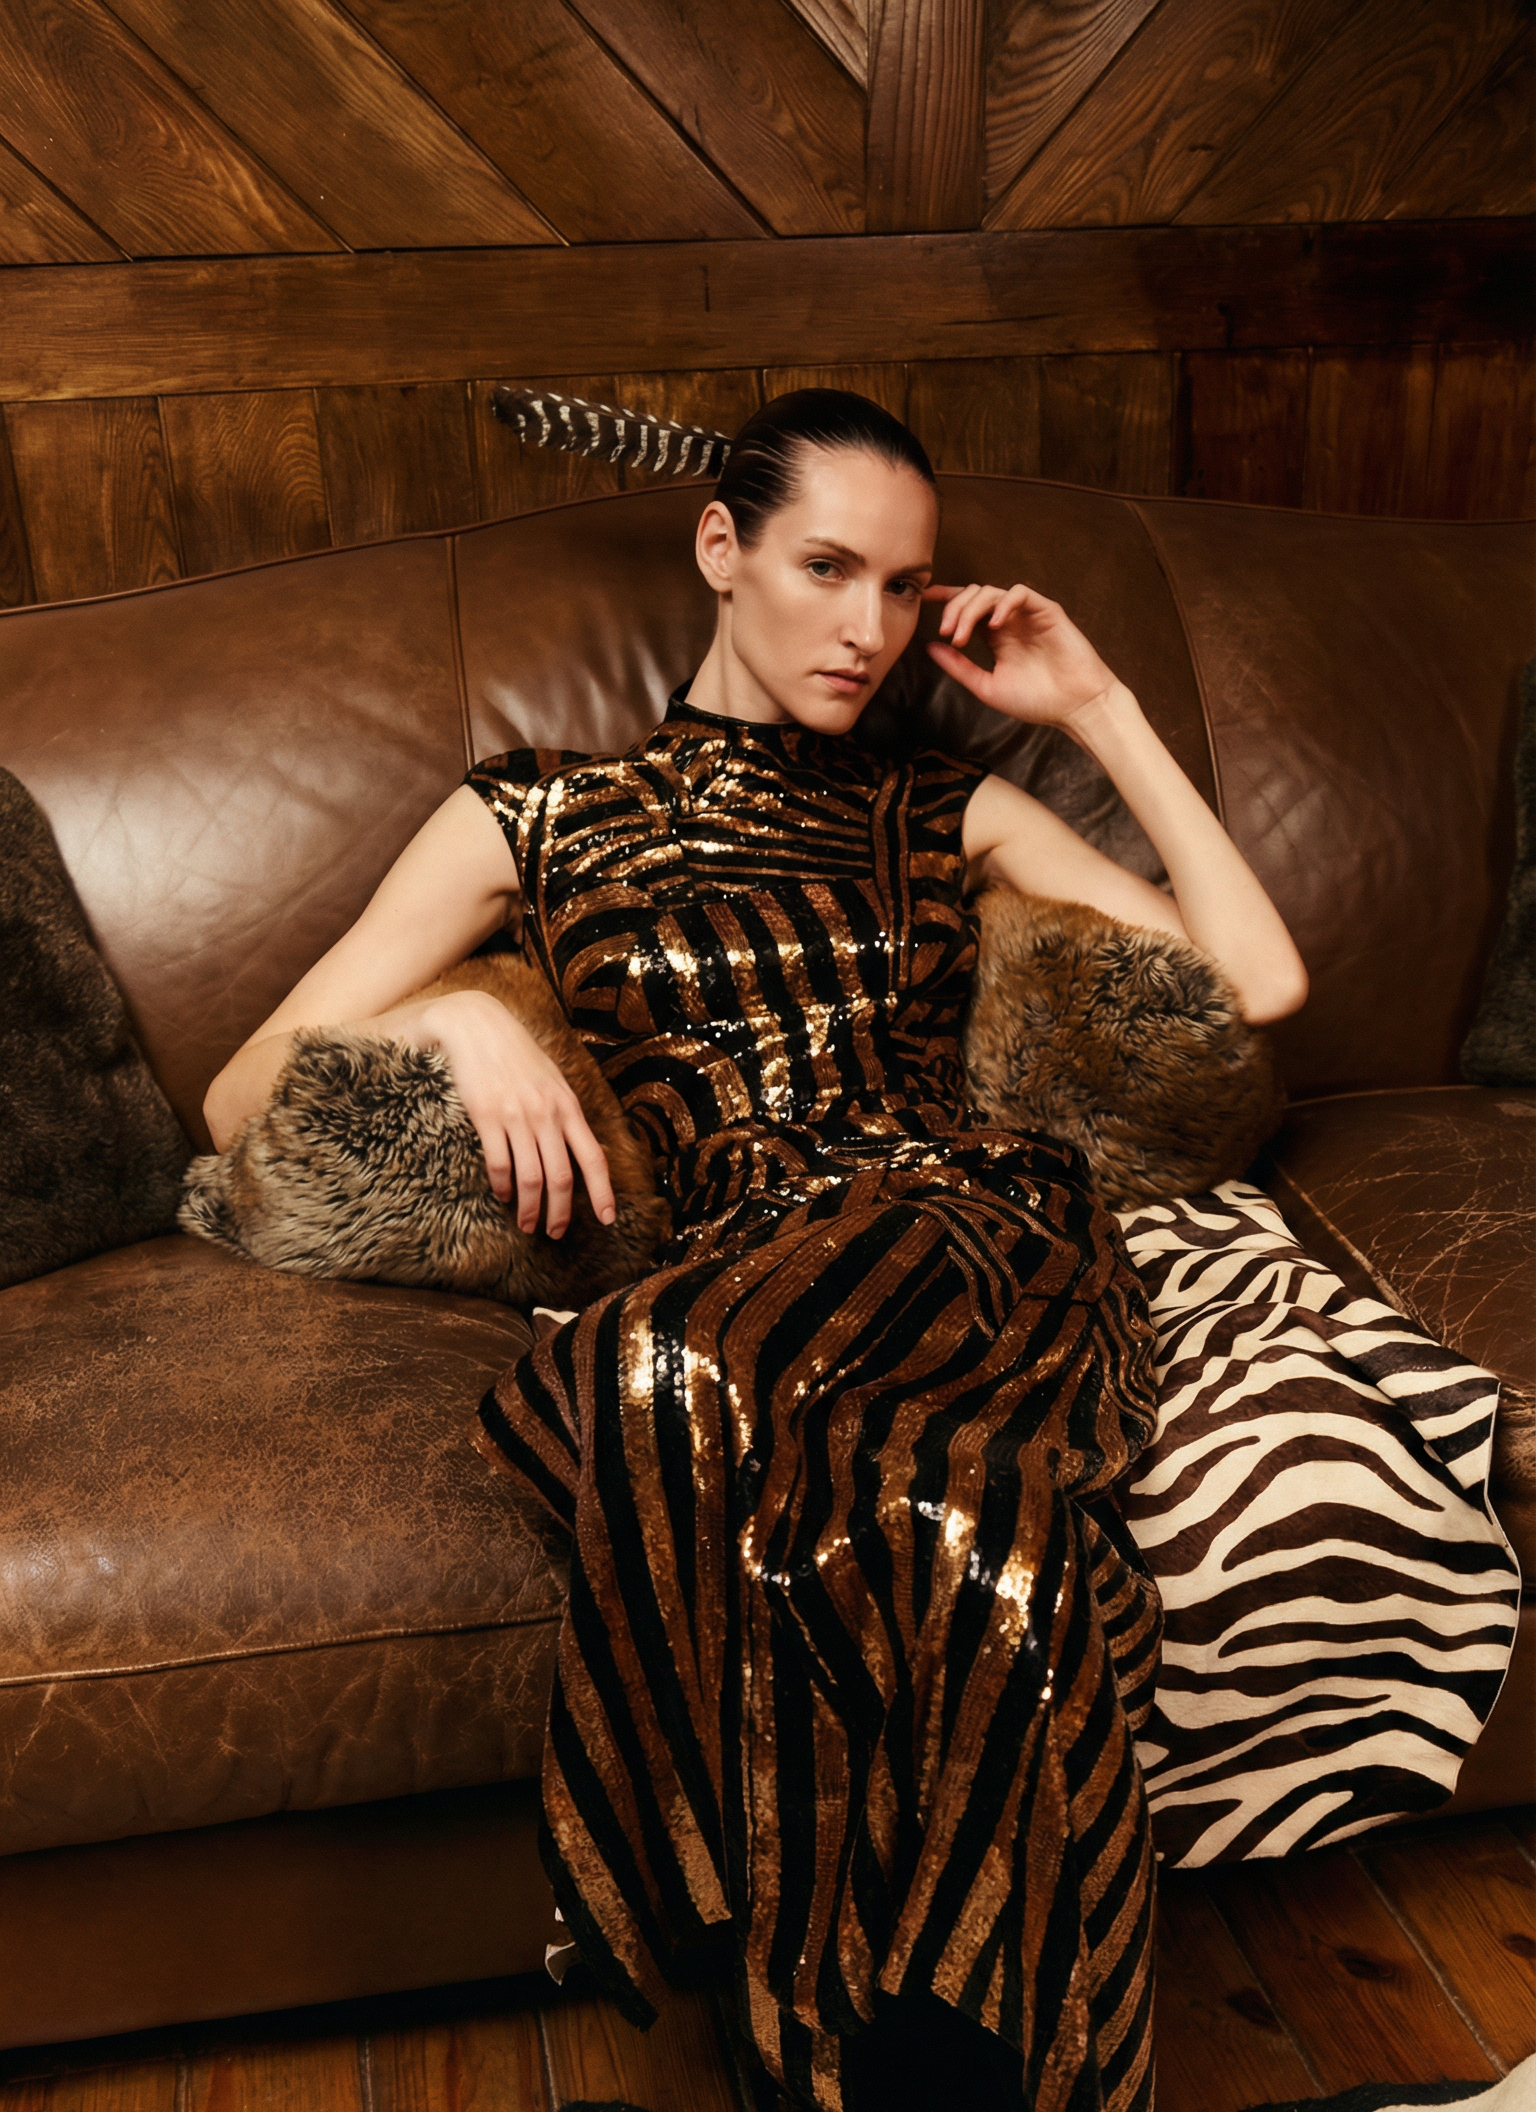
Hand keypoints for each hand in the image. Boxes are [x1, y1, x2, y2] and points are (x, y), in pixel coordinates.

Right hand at [412, 990, 614, 1238]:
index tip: (607, 1218)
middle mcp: (547, 1114)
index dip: (602, 1192)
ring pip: (530, 1178)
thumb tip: (576, 1142)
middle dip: (560, 1212)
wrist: (477, 1024)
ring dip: (530, 1208)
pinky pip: (499, 1163)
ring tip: (526, 1224)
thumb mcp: (551, 1078)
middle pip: (561, 1177)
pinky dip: (502, 1186)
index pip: (594, 1157)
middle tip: (554, 1233)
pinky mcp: (487, 1117)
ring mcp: (517, 1117)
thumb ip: (563, 1110)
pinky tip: (502, 1195)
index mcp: (567, 1106)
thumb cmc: (515, 1053)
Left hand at [923, 582, 1121, 731]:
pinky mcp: (1046, 611)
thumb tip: (929, 647)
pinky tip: (993, 625)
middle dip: (953, 609)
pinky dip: (1002, 603)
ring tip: (962, 635)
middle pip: (973, 595)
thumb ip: (959, 667)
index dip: (945, 598)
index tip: (923, 599)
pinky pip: (1020, 593)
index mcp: (995, 637)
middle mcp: (1009, 621)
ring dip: (971, 609)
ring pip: (992, 591)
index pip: (966, 608)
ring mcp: (1027, 615)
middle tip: (946, 633)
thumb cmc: (1036, 701)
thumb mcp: (987, 686)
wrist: (1075, 707)